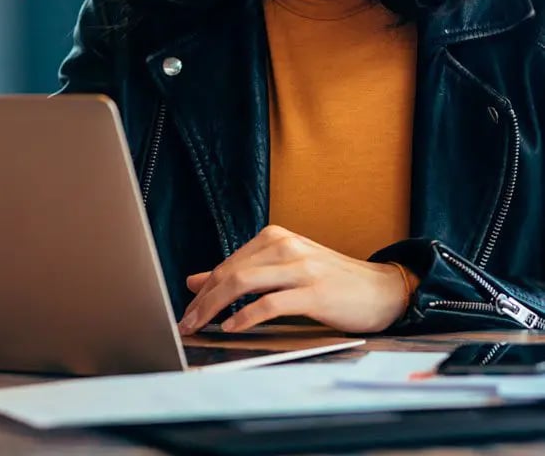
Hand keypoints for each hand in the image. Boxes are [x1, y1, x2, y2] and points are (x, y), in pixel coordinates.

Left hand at [178, 225, 407, 334]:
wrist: (380, 289)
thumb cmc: (330, 281)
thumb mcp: (283, 270)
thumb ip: (242, 273)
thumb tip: (195, 280)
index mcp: (276, 238)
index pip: (228, 263)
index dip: (203, 289)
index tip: (187, 310)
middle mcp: (285, 246)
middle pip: (231, 272)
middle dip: (203, 300)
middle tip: (186, 323)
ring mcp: (301, 267)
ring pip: (244, 283)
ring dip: (215, 307)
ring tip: (201, 326)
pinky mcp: (314, 291)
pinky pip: (270, 303)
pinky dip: (246, 316)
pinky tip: (232, 327)